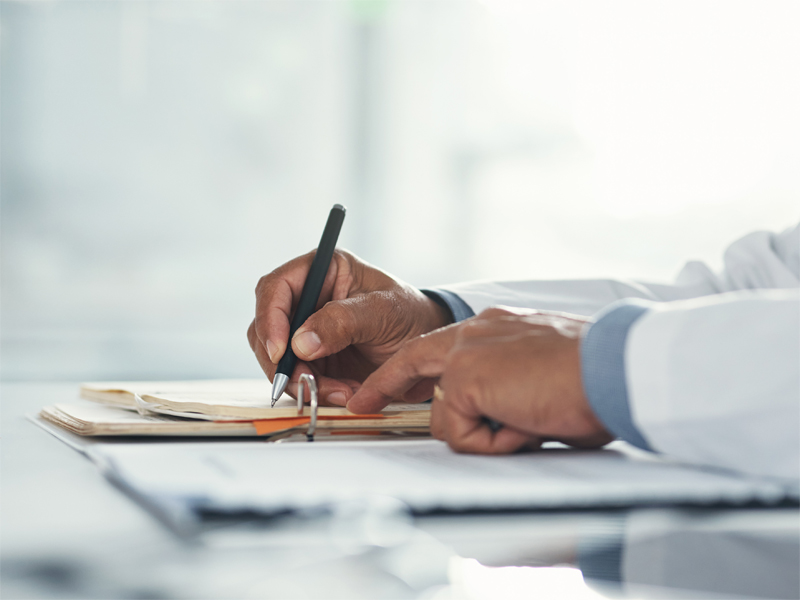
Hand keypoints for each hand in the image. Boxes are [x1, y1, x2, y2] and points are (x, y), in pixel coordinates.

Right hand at [247, 249, 450, 404]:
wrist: (425, 346)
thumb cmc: (409, 314)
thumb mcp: (382, 311)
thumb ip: (342, 321)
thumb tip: (300, 342)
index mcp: (322, 270)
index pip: (276, 287)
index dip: (270, 318)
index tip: (282, 350)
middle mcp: (307, 297)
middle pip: (267, 327)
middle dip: (284, 360)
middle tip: (307, 382)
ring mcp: (306, 330)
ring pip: (277, 358)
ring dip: (301, 381)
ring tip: (340, 391)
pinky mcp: (312, 358)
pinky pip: (296, 378)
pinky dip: (314, 391)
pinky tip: (343, 393)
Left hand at [347, 307, 613, 453]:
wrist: (614, 368)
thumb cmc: (595, 377)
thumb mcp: (543, 376)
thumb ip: (510, 387)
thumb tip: (503, 418)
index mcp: (498, 327)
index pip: (443, 346)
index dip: (415, 367)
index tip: (393, 380)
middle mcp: (478, 331)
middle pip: (413, 360)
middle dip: (384, 384)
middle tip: (364, 402)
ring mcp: (467, 352)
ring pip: (444, 414)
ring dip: (484, 434)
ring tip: (529, 423)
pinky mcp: (464, 377)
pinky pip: (460, 433)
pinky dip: (492, 443)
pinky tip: (525, 425)